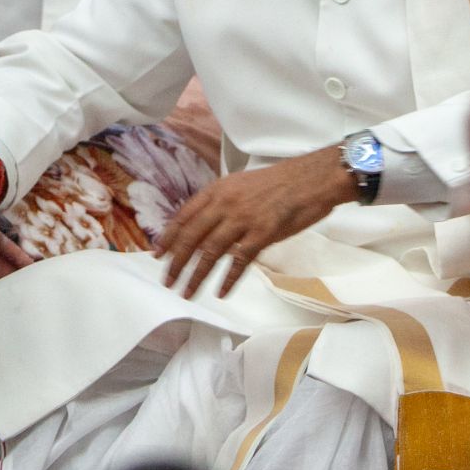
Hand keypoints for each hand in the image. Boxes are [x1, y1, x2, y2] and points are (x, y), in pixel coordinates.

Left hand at [160, 146, 353, 298]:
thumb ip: (222, 204)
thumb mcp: (241, 185)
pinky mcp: (263, 232)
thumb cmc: (279, 182)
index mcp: (218, 190)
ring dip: (196, 275)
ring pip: (211, 251)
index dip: (169, 237)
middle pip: (192, 236)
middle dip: (176, 261)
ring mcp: (244, 218)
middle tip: (167, 280)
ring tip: (187, 291)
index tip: (158, 254)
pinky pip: (240, 260)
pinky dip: (228, 279)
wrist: (312, 178)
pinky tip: (221, 292)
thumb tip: (205, 228)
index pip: (184, 216)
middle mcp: (225, 203)